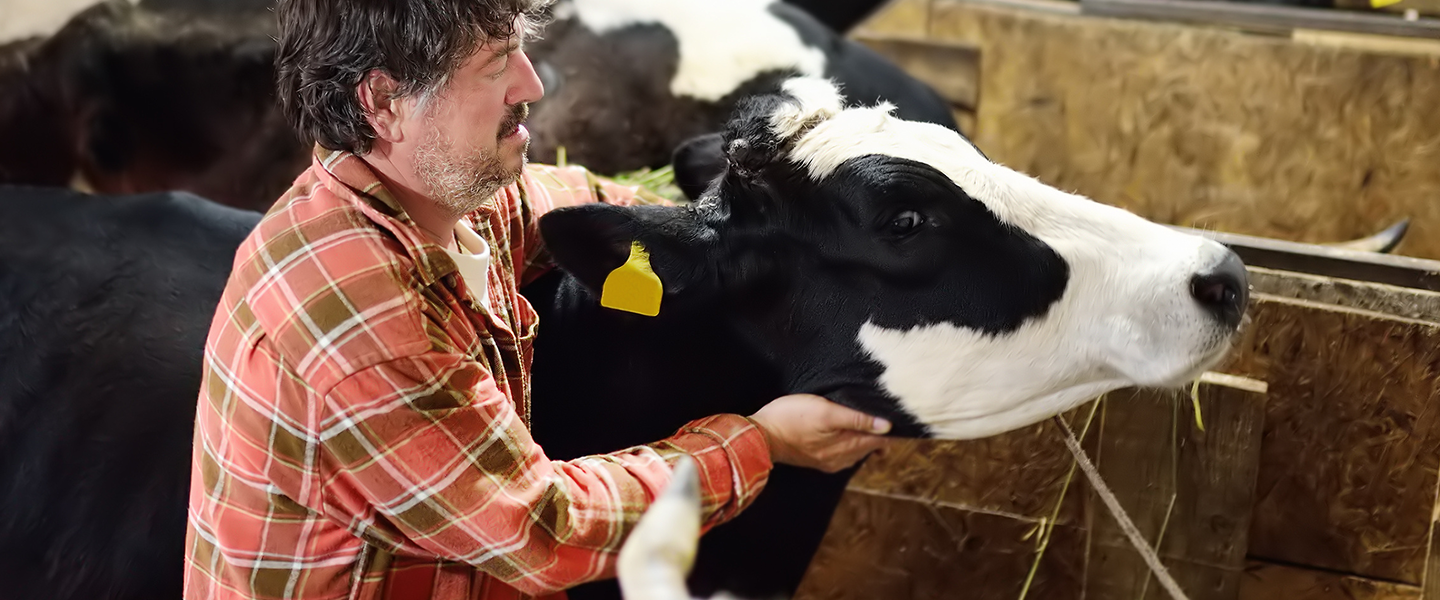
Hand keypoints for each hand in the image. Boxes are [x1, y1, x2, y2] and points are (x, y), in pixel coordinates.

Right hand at [748, 394, 892, 473]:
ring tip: (873, 421)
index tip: (907, 420)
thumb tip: (887, 426)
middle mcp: (843, 459)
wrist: (759, 437)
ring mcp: (830, 460)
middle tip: (892, 414)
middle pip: (872, 446)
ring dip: (867, 437)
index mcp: (849, 447)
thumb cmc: (790, 420)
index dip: (896, 430)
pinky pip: (844, 452)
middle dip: (883, 433)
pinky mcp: (818, 458)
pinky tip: (847, 432)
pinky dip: (852, 442)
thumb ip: (857, 419)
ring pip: (859, 449)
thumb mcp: (826, 412)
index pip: (883, 441)